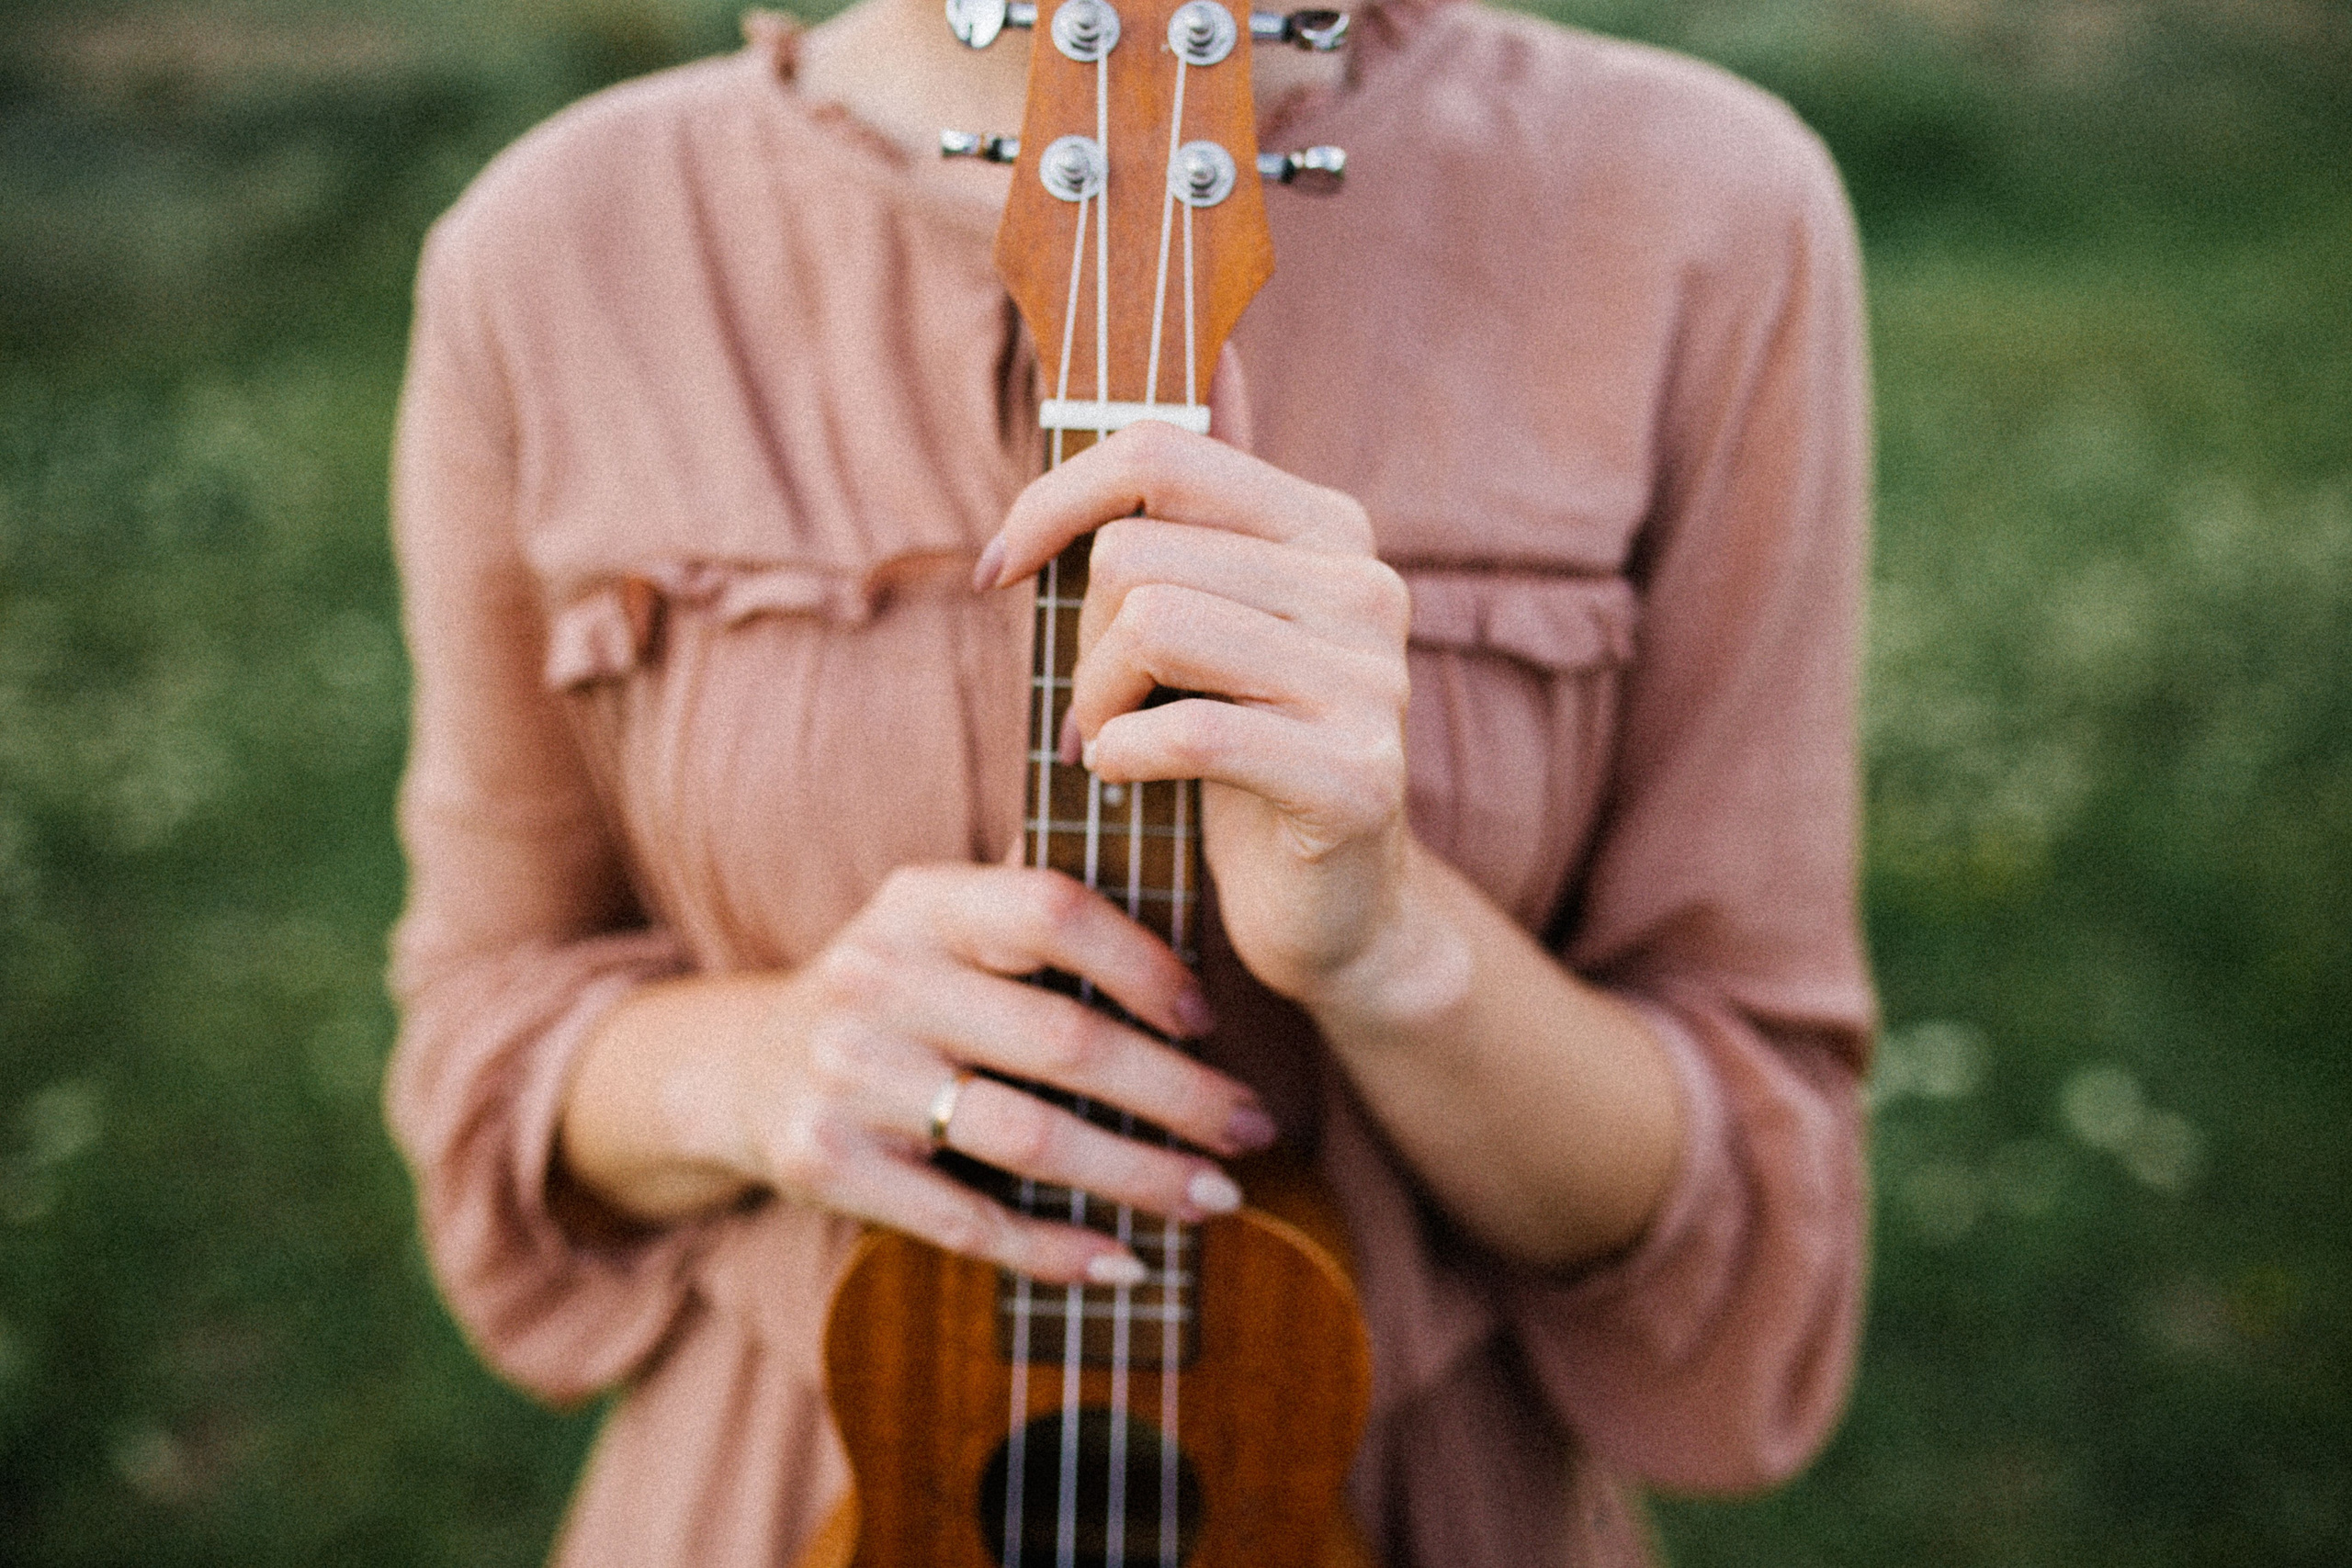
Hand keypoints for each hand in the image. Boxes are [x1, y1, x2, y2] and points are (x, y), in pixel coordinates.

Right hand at [562, 863, 1276, 1286]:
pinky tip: (1124, 1260)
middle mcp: (878, 979)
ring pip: (1030, 1140)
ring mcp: (848, 1076)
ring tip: (1215, 1196)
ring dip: (1141, 1177)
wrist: (738, 1069)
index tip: (1210, 1018)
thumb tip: (1198, 947)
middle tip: (1253, 1130)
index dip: (1145, 965)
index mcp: (919, 902)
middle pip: (1064, 1042)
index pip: (1053, 910)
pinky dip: (1058, 1249)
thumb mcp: (939, 927)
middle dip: (1181, 1095)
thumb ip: (1034, 923)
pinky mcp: (828, 1166)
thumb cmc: (894, 994)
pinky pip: (970, 1221)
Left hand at [977, 422, 1413, 1004]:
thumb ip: (1201, 501)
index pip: (1159, 452)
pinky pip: (1192, 731)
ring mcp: (1372, 680)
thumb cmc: (1242, 752)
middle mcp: (1365, 585)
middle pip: (1138, 552)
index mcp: (1327, 526)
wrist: (1333, 907)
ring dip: (1095, 700)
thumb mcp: (1211, 615)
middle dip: (1079, 637)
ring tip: (1107, 740)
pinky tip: (1129, 777)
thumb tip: (1210, 348)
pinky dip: (1127, 757)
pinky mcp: (1356, 775)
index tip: (1001, 569)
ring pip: (1154, 627)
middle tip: (1093, 701)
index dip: (1052, 500)